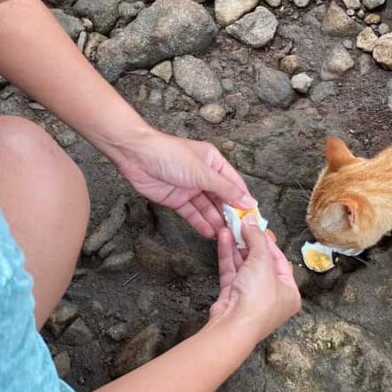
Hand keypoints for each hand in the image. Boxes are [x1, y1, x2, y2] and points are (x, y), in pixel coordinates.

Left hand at [114, 127, 255, 237]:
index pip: (234, 184)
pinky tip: (209, 233)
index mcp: (214, 162)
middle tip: (240, 231)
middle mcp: (204, 175)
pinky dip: (200, 223)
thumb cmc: (171, 155)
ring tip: (225, 236)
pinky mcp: (177, 199)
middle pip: (221, 198)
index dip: (243, 200)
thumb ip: (226, 189)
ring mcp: (190, 188)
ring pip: (207, 208)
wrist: (138, 157)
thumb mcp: (203, 173)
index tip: (253, 217)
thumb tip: (248, 201)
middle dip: (230, 214)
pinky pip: (192, 213)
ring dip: (216, 221)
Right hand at [209, 219, 301, 344]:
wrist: (233, 326)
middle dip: (250, 242)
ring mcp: (250, 298)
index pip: (280, 260)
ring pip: (244, 266)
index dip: (268, 241)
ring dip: (237, 246)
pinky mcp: (232, 298)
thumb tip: (251, 222)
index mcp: (289, 292)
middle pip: (261, 262)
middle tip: (242, 224)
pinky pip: (231, 272)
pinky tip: (224, 238)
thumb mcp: (263, 261)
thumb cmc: (258, 300)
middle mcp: (271, 296)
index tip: (257, 226)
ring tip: (230, 226)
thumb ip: (257, 239)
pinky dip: (228, 255)